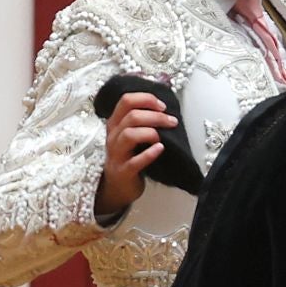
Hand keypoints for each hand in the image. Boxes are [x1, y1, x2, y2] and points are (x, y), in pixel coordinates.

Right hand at [94, 91, 176, 217]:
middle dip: (155, 116)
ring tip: (162, 137)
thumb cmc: (129, 157)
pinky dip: (149, 154)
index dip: (146, 99)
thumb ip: (141, 120)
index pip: (126, 101)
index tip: (163, 106)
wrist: (117, 186)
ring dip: (150, 132)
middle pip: (131, 116)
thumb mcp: (130, 135)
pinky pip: (134, 161)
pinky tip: (160, 149)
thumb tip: (164, 108)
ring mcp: (116, 154)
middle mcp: (113, 136)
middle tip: (172, 121)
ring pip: (129, 134)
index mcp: (115, 123)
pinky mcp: (123, 171)